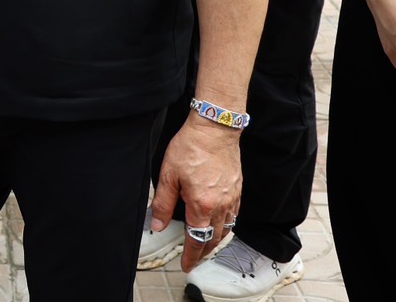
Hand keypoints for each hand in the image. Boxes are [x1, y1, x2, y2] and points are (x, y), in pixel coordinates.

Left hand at [152, 118, 241, 271]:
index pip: (196, 239)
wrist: (215, 129)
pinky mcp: (237, 190)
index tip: (186, 266)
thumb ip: (163, 204)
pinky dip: (226, 226)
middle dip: (203, 253)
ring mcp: (232, 199)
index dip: (190, 255)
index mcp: (201, 204)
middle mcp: (220, 206)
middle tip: (194, 261)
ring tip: (205, 247)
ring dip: (215, 242)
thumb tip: (158, 226)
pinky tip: (219, 225)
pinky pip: (234, 216)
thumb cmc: (190, 147)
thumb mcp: (168, 175)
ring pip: (226, 230)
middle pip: (213, 239)